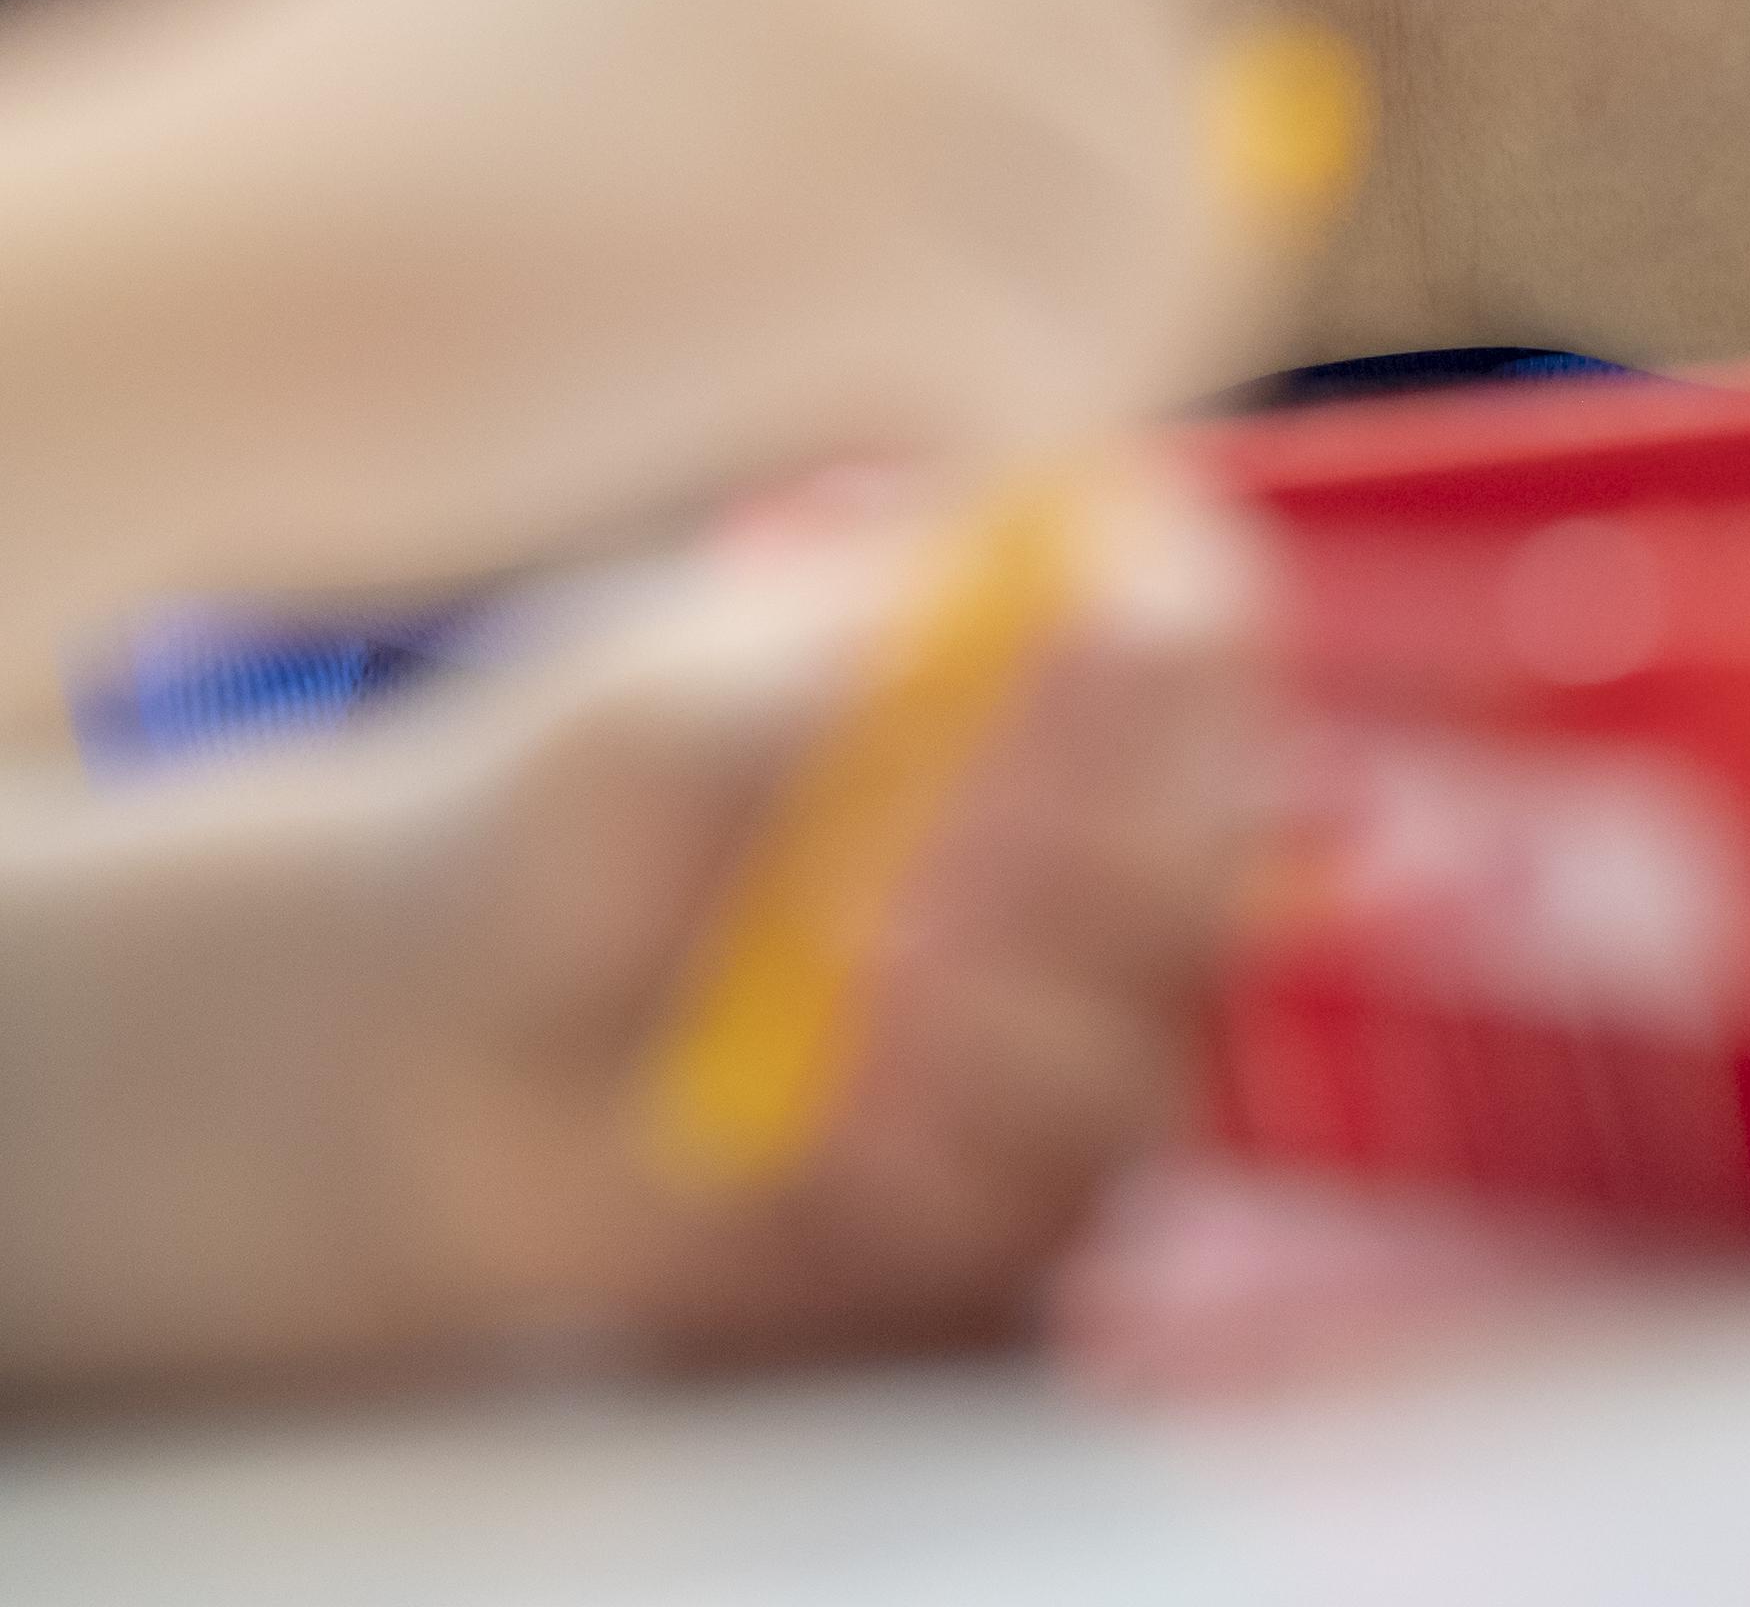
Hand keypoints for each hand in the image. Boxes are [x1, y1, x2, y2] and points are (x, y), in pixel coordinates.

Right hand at [0, 0, 1258, 661]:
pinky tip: (923, 536)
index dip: (1131, 126)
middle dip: (1141, 263)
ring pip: (1126, 236)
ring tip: (960, 487)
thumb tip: (1155, 141)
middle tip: (1079, 424)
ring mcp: (856, 39)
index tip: (1113, 270)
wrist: (126, 298)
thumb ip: (836, 30)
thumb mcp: (616, 2)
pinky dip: (1025, 477)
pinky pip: (1052, 377)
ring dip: (1086, 378)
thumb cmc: (338, 197)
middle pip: (1147, 83)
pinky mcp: (838, 240)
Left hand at [0, 461, 1262, 1389]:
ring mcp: (1057, 1020)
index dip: (1178, 653)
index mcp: (1037, 653)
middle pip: (1224, 847)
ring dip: (1017, 1034)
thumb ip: (812, 680)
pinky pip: (1056, 1209)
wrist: (439, 1052)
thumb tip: (944, 657)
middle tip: (910, 890)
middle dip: (1093, 869)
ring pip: (1158, 1045)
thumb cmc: (558, 820)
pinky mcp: (1001, 1188)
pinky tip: (828, 1133)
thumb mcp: (652, 710)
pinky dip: (949, 1173)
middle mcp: (1089, 831)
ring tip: (848, 1005)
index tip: (1075, 667)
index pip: (1204, 624)